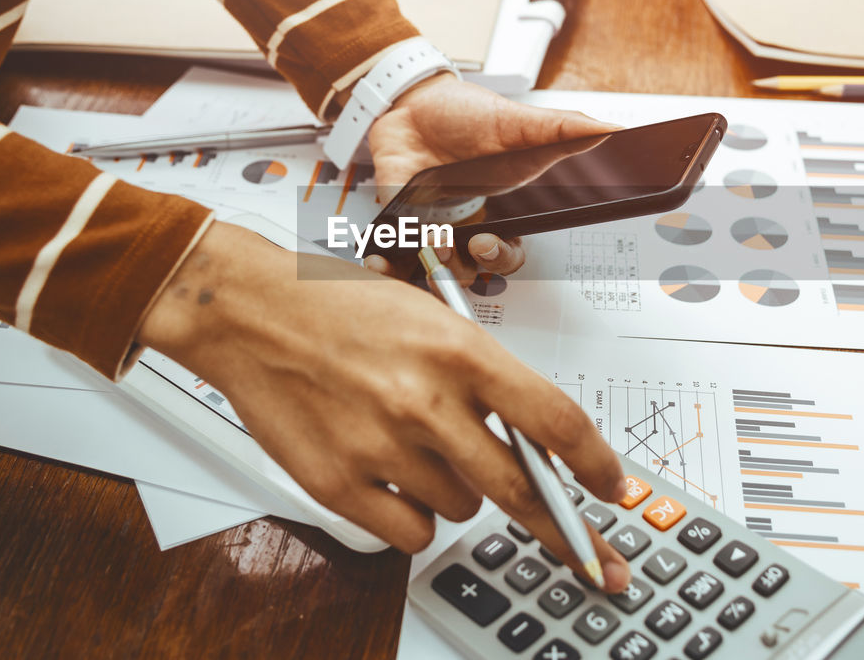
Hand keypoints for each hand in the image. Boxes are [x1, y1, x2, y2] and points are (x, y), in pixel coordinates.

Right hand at [137, 221, 631, 590]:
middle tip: (589, 554)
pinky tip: (391, 478)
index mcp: (459, 350)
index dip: (596, 463)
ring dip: (457, 492)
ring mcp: (382, 447)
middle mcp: (426, 401)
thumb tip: (534, 439)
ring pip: (461, 509)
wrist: (251, 314)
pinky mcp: (339, 484)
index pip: (555, 419)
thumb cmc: (340, 308)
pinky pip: (410, 533)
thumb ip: (483, 377)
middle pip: (520, 489)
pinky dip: (412, 517)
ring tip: (417, 447)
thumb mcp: (431, 319)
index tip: (612, 488)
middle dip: (561, 528)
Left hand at [365, 73, 614, 279]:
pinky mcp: (395, 222)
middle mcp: (464, 227)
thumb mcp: (516, 121)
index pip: (507, 255)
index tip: (488, 243)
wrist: (412, 101)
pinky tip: (379, 262)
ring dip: (426, 266)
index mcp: (499, 211)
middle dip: (462, 270)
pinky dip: (383, 264)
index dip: (500, 259)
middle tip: (453, 251)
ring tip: (425, 238)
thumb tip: (610, 130)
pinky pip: (389, 258)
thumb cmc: (465, 116)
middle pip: (470, 274)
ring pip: (430, 272)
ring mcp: (427, 227)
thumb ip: (562, 130)